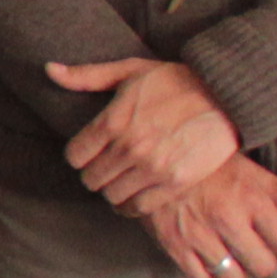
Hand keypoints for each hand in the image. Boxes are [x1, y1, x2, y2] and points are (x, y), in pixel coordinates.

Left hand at [49, 56, 243, 212]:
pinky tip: (135, 195)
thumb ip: (87, 76)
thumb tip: (49, 70)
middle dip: (95, 174)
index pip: (75, 156)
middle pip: (91, 180)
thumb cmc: (176, 80)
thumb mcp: (129, 71)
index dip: (79, 156)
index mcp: (112, 122)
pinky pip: (140, 207)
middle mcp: (129, 148)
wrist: (227, 95)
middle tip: (106, 168)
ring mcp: (153, 168)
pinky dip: (133, 205)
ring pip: (113, 196)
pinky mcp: (176, 182)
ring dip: (113, 191)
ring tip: (121, 181)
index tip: (90, 153)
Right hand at [144, 157, 276, 277]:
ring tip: (232, 259)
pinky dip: (207, 274)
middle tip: (257, 258)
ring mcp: (199, 233)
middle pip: (261, 266)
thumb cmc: (211, 166)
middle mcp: (228, 219)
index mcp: (252, 199)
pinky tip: (207, 259)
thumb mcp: (253, 173)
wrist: (155, 159)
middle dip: (263, 265)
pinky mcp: (174, 243)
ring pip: (232, 277)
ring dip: (236, 272)